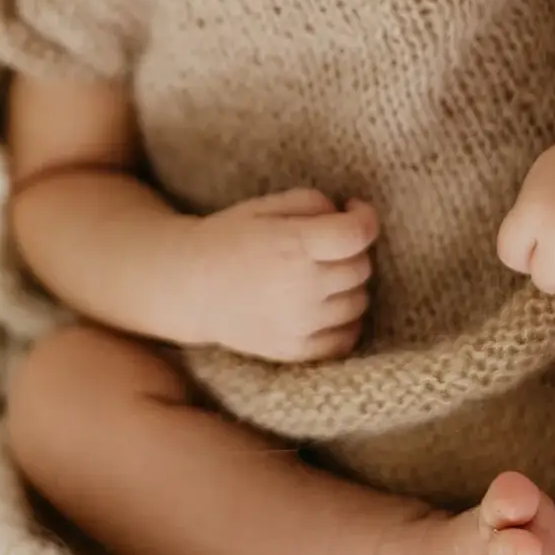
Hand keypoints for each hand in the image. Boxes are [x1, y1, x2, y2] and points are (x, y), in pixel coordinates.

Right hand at [172, 188, 377, 361]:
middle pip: (361, 267)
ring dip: (348, 285)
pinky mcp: (296, 351)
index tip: (352, 210)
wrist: (190, 288)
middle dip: (351, 250)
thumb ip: (313, 203)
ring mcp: (301, 324)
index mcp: (294, 246)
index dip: (364, 217)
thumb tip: (347, 216)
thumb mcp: (267, 206)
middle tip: (326, 244)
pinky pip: (347, 337)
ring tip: (321, 274)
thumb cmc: (230, 239)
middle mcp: (302, 288)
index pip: (357, 234)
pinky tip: (325, 305)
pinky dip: (345, 321)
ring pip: (359, 301)